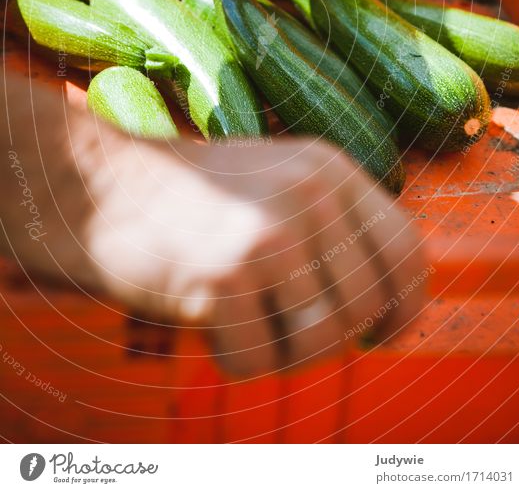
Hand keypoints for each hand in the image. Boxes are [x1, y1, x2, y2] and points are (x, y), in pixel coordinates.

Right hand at [88, 135, 425, 375]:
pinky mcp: (224, 274)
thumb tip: (389, 308)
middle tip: (281, 330)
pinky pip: (257, 361)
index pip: (406, 250)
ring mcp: (269, 231)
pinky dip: (231, 358)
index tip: (384, 335)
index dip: (406, 306)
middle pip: (364, 308)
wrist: (102, 186)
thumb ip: (336, 227)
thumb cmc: (194, 198)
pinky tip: (204, 320)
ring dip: (281, 353)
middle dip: (328, 339)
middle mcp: (310, 192)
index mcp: (329, 167)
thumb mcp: (279, 183)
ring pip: (321, 342)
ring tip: (242, 321)